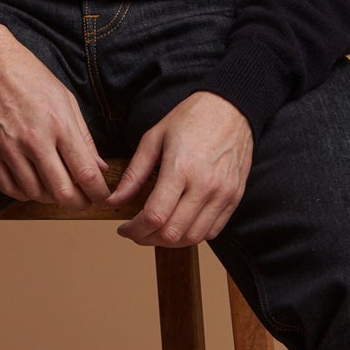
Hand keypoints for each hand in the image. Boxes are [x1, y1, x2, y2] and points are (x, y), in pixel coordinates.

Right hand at [0, 24, 112, 206]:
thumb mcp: (65, 99)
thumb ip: (83, 137)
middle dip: (78, 203)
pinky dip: (25, 194)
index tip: (103, 196)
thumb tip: (100, 167)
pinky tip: (33, 186)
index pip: (86, 173)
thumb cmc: (30, 76)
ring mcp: (9, 148)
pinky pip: (9, 188)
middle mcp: (35, 140)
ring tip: (58, 189)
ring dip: (51, 198)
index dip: (99, 193)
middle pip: (62, 192)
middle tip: (83, 200)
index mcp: (59, 124)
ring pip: (36, 194)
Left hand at [105, 91, 252, 246]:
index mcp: (181, 168)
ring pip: (193, 237)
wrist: (231, 107)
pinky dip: (193, 235)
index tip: (124, 228)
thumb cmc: (190, 118)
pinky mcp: (235, 197)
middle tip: (136, 232)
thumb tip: (115, 200)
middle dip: (148, 239)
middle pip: (173, 233)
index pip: (155, 216)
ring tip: (156, 231)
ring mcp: (223, 194)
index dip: (134, 229)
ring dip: (170, 241)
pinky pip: (213, 231)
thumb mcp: (154, 138)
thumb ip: (134, 173)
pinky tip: (179, 224)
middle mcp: (205, 185)